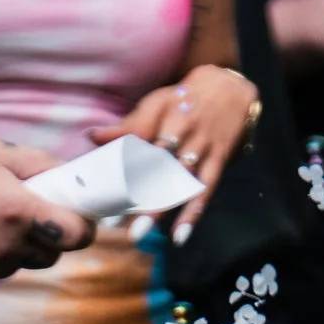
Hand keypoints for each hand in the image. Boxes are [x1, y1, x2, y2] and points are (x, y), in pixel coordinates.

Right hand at [0, 138, 95, 291]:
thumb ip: (40, 164)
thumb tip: (68, 176)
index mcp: (22, 213)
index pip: (78, 236)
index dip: (84, 228)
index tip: (79, 218)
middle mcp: (7, 247)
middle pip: (51, 255)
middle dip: (48, 237)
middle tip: (29, 216)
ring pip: (18, 264)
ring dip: (15, 248)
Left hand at [91, 63, 259, 242]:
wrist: (232, 87)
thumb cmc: (186, 98)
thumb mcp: (158, 102)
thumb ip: (128, 124)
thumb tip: (91, 137)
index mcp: (163, 113)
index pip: (136, 139)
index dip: (117, 163)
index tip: (97, 189)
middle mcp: (183, 129)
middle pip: (156, 163)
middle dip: (135, 191)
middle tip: (112, 220)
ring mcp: (203, 146)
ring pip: (178, 179)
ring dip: (160, 207)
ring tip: (140, 232)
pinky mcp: (220, 159)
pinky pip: (206, 189)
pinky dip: (194, 213)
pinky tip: (180, 236)